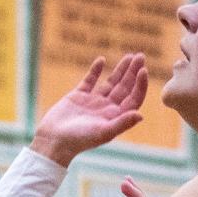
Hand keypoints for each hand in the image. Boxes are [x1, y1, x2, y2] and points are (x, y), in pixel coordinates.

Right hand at [31, 54, 146, 164]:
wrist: (54, 140)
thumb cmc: (79, 140)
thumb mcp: (103, 132)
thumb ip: (122, 123)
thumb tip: (141, 115)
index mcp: (115, 118)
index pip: (133, 99)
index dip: (140, 85)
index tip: (144, 70)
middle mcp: (106, 109)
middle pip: (124, 88)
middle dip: (133, 73)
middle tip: (141, 56)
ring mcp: (93, 102)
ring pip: (111, 82)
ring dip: (120, 70)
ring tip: (130, 56)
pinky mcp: (78, 96)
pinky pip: (89, 80)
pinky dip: (95, 70)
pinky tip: (101, 60)